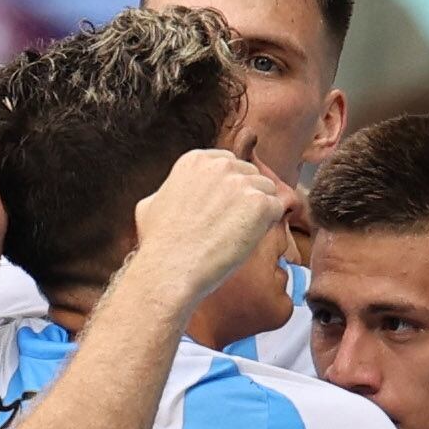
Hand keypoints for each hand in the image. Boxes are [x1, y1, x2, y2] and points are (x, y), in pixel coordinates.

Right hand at [130, 131, 283, 305]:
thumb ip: (169, 190)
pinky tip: (247, 240)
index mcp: (196, 159)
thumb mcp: (150, 204)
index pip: (230, 164)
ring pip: (267, 192)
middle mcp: (220, 164)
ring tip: (237, 235)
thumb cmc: (158, 245)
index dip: (231, 189)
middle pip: (251, 175)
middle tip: (232, 226)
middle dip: (246, 199)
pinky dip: (267, 226)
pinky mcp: (259, 204)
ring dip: (259, 213)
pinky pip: (277, 209)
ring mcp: (241, 182)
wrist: (171, 269)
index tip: (224, 209)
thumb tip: (170, 193)